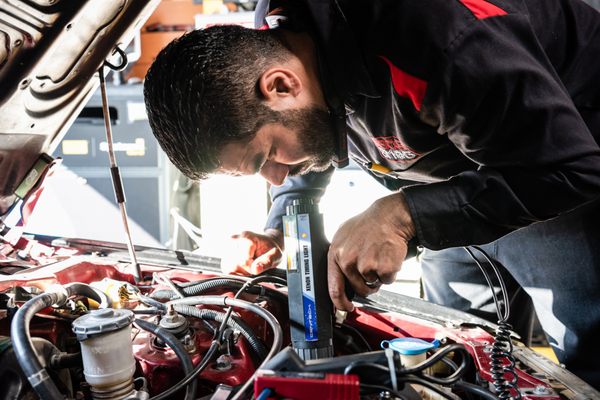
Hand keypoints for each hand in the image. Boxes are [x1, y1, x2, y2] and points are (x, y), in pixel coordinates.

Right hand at [221, 229, 282, 274]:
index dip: (252, 269)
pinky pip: (226, 267)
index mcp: (247, 238)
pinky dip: (235, 270)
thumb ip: (266, 262)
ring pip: (228, 268)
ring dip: (239, 271)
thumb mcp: (275, 255)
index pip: (244, 261)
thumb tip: (256, 269)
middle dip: (245, 271)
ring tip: (249, 264)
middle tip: (254, 265)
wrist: (266, 242)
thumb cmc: (270, 249)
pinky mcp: (224, 252)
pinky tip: (243, 265)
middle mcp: (234, 239)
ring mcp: (227, 245)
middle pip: (234, 265)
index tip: (258, 266)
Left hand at [328, 192, 415, 310]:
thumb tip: (337, 279)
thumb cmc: (368, 225)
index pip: (333, 288)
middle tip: (372, 267)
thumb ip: (339, 257)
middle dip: (367, 284)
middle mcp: (348, 261)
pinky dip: (390, 272)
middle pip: (358, 288)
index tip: (346, 307)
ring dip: (378, 276)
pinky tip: (387, 256)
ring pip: (373, 284)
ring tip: (379, 256)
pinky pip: (387, 280)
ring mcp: (365, 265)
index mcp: (336, 254)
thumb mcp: (343, 237)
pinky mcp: (382, 268)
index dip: (340, 302)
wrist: (389, 216)